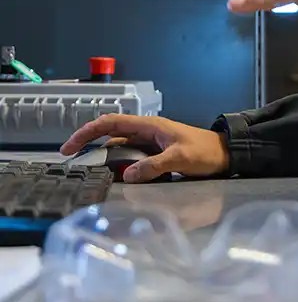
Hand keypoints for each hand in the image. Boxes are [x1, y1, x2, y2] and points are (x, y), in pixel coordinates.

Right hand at [59, 114, 229, 183]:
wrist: (225, 154)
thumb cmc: (205, 152)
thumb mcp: (180, 157)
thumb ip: (155, 165)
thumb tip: (127, 175)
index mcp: (149, 125)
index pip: (111, 123)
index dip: (87, 132)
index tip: (69, 146)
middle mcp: (146, 132)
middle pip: (110, 135)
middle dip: (88, 144)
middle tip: (71, 161)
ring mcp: (149, 143)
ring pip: (118, 148)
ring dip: (103, 158)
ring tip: (88, 173)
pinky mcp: (154, 155)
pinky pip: (130, 159)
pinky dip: (117, 166)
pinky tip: (112, 178)